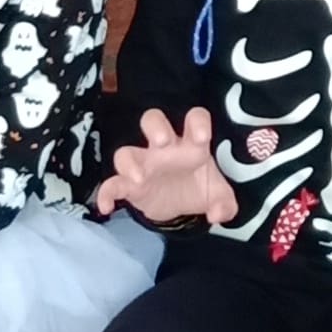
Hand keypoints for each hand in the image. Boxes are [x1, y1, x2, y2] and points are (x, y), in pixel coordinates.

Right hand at [97, 107, 234, 225]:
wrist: (179, 205)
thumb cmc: (198, 186)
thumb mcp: (218, 196)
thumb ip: (225, 204)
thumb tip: (218, 214)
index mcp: (191, 143)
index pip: (195, 118)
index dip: (197, 122)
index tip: (202, 137)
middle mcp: (165, 147)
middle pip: (153, 120)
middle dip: (156, 127)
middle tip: (161, 142)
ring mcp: (144, 164)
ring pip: (126, 151)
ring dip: (129, 163)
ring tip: (138, 178)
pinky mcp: (129, 185)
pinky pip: (111, 184)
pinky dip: (105, 194)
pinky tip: (107, 207)